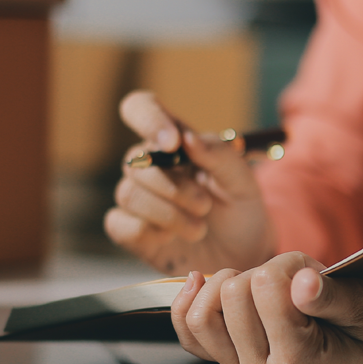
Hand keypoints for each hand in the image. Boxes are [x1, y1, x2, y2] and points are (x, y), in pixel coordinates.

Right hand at [105, 91, 275, 274]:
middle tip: (205, 206)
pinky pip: (119, 225)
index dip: (148, 119)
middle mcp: (151, 166)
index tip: (172, 143)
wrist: (243, 255)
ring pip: (129, 194)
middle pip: (135, 161)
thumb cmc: (241, 210)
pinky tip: (171, 239)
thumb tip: (187, 138)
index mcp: (175, 142)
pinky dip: (148, 233)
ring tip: (199, 229)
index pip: (141, 108)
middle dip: (173, 187)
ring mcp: (139, 199)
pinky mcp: (132, 232)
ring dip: (167, 214)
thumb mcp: (243, 181)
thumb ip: (220, 156)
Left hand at [170, 252, 362, 363]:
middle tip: (295, 284)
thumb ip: (332, 297)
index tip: (313, 273)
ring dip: (229, 284)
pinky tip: (203, 283)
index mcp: (299, 363)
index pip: (267, 287)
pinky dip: (191, 302)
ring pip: (202, 313)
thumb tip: (301, 281)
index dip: (290, 264)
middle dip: (264, 272)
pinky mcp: (229, 363)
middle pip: (231, 295)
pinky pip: (189, 333)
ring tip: (265, 287)